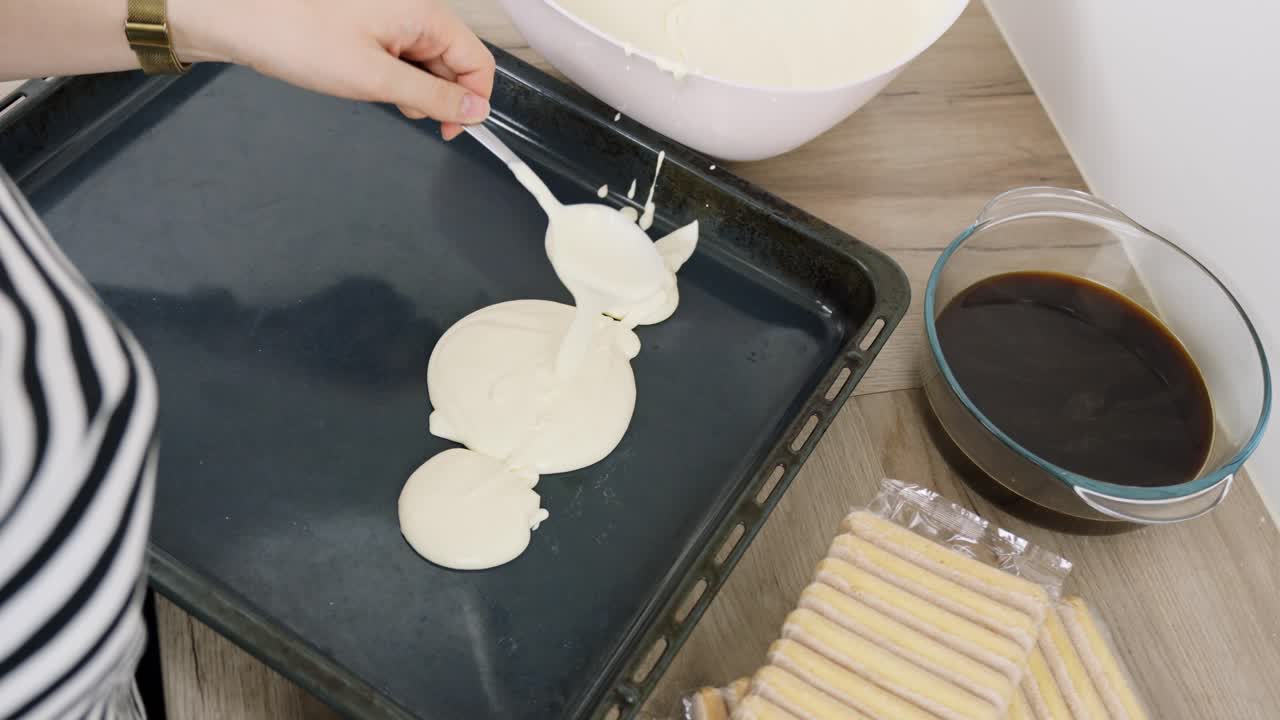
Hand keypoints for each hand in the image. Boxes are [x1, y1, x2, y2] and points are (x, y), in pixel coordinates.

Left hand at [173, 0, 494, 139]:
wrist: (240, 17)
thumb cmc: (299, 39)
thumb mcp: (376, 79)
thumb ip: (433, 97)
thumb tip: (477, 110)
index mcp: (424, 14)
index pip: (477, 60)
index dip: (471, 100)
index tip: (450, 130)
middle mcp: (413, 9)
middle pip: (452, 61)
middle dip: (435, 94)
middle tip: (398, 108)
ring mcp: (391, 15)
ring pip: (424, 61)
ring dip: (409, 87)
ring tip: (371, 89)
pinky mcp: (369, 24)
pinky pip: (398, 54)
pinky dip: (388, 75)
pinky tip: (361, 79)